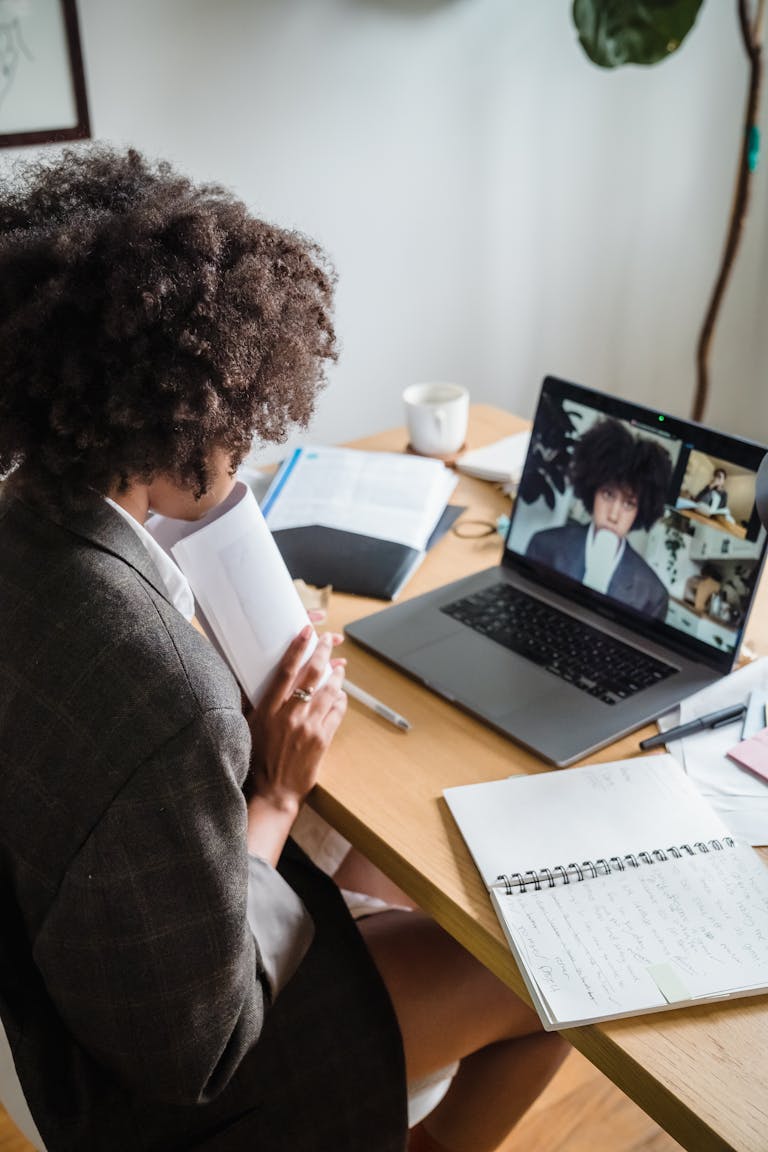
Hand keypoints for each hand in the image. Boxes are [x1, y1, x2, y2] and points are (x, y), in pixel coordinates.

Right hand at [245, 626, 346, 860]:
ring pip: (329, 691)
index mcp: (269, 710)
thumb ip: (255, 704)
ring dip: (336, 675)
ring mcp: (309, 727)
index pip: (285, 671)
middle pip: (312, 675)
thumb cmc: (257, 760)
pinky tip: (340, 695)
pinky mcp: (323, 739)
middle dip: (324, 653)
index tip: (306, 631)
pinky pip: (337, 712)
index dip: (297, 648)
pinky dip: (340, 699)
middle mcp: (290, 715)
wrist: (274, 792)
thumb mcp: (249, 728)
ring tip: (339, 667)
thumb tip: (257, 681)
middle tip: (330, 640)